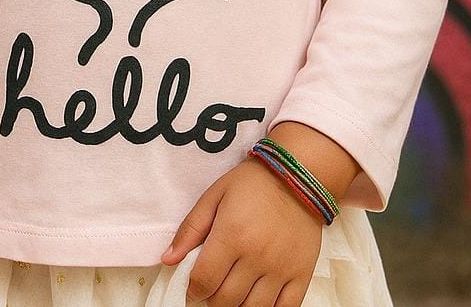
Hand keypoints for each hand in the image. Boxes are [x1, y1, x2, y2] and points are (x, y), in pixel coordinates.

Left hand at [159, 156, 323, 306]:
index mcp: (232, 234)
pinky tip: (256, 301)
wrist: (297, 176)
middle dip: (212, 300)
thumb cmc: (252, 184)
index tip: (193, 289)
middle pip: (225, 300)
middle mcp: (256, 256)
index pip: (204, 281)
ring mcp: (281, 268)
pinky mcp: (301, 274)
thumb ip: (190, 228)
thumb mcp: (215, 196)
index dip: (192, 291)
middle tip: (212, 289)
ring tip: (232, 294)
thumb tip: (168, 259)